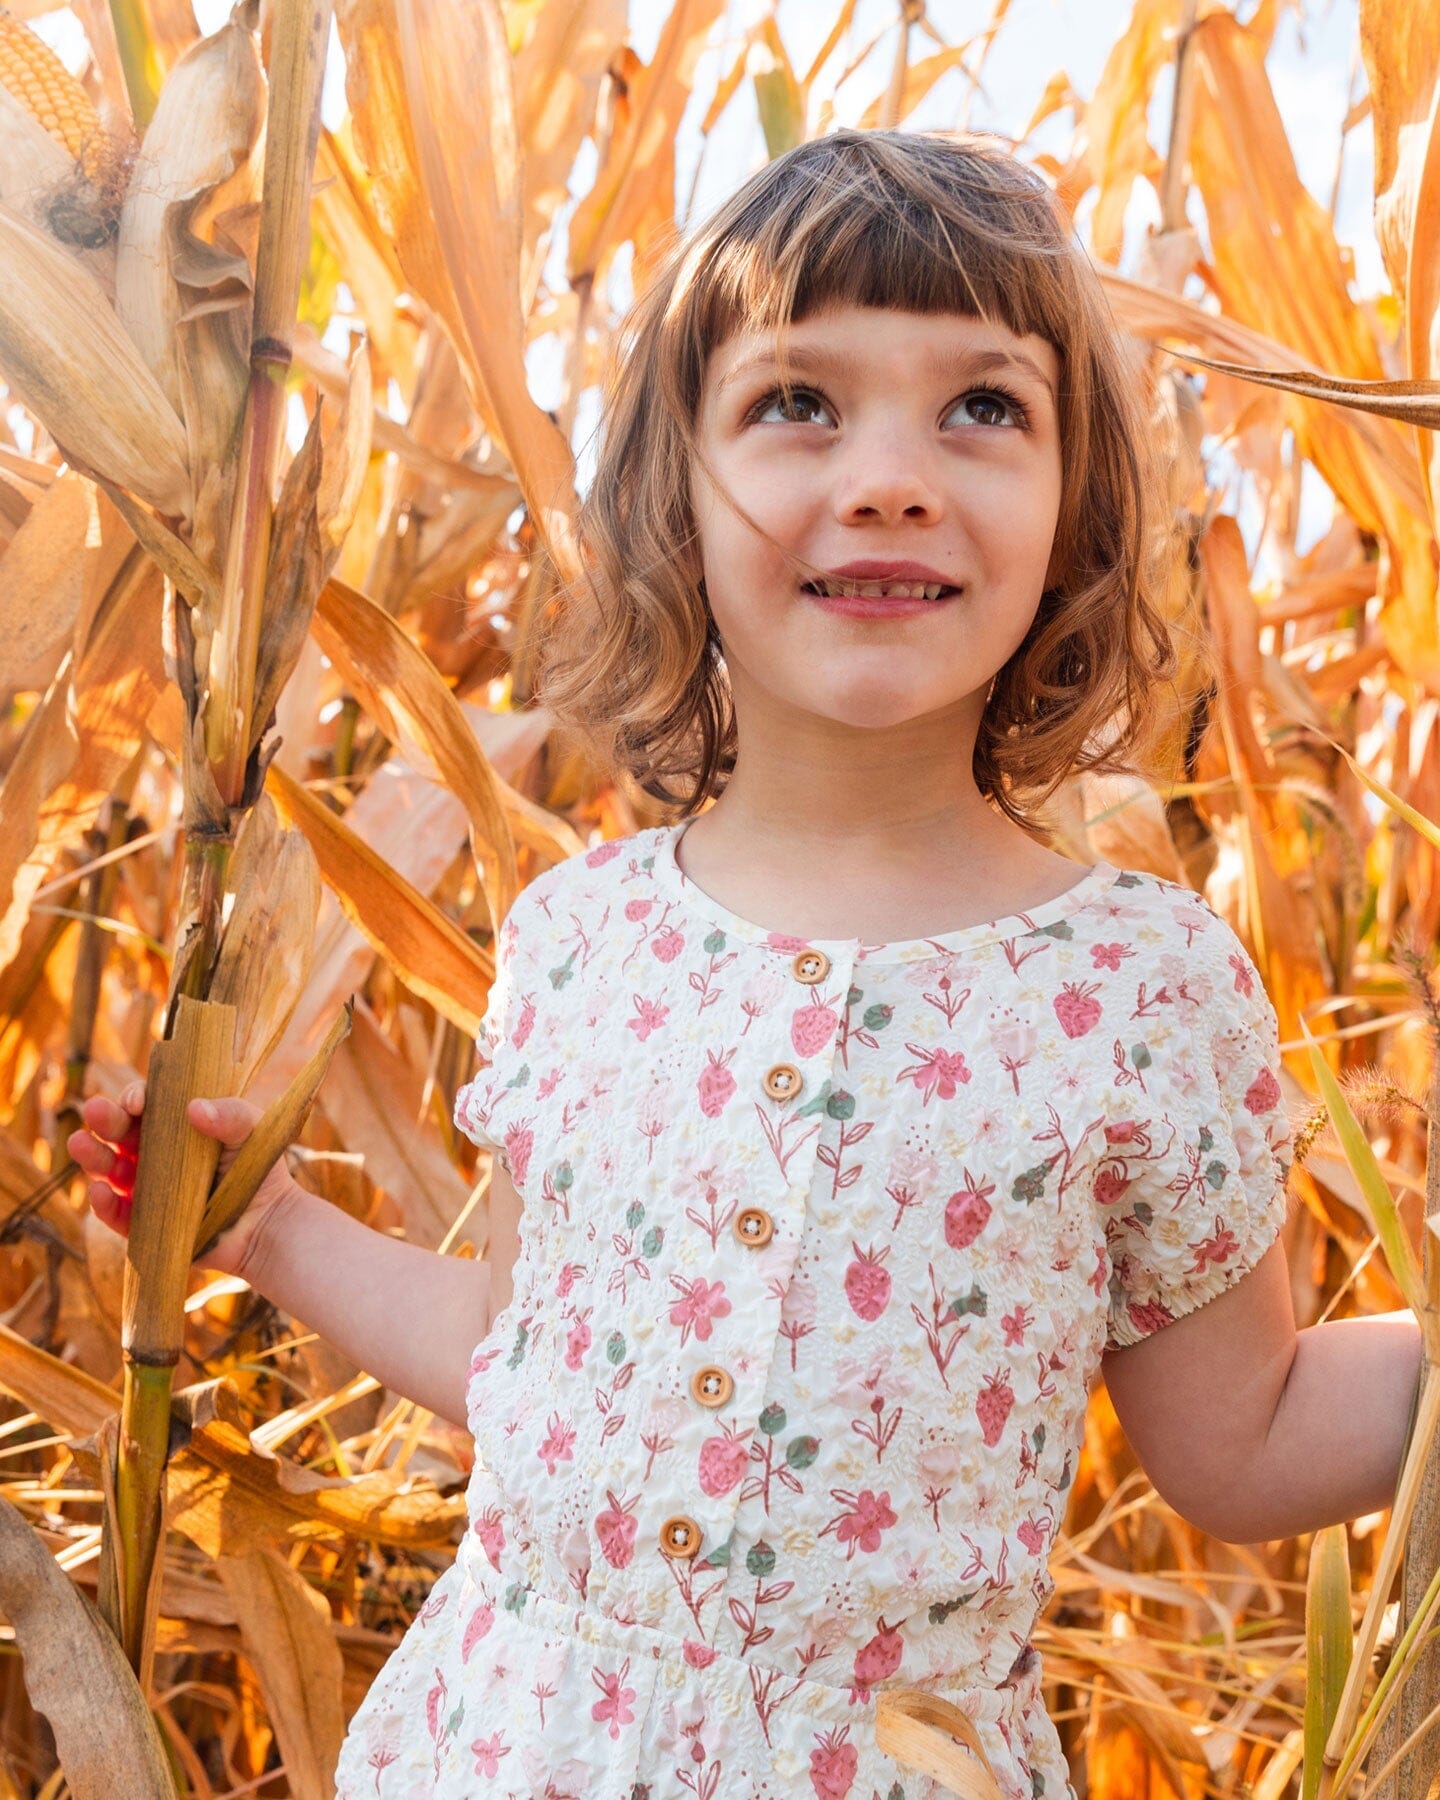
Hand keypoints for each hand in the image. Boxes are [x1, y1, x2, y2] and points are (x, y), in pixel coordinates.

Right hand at [69, 1082, 295, 1282]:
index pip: (146, 1106)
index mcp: (174, 1127)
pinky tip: (99, 1190)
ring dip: (92, 1156)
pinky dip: (104, 1203)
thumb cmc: (258, 1170)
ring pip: (107, 1170)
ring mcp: (146, 1189)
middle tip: (93, 1111)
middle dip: (104, 1120)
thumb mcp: (250, 1131)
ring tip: (79, 1144)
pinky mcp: (144, 1224)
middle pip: (119, 1133)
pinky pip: (117, 1213)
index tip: (136, 1101)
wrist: (267, 1223)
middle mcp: (154, 1155)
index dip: (134, 1098)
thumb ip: (231, 1114)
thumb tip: (194, 1108)